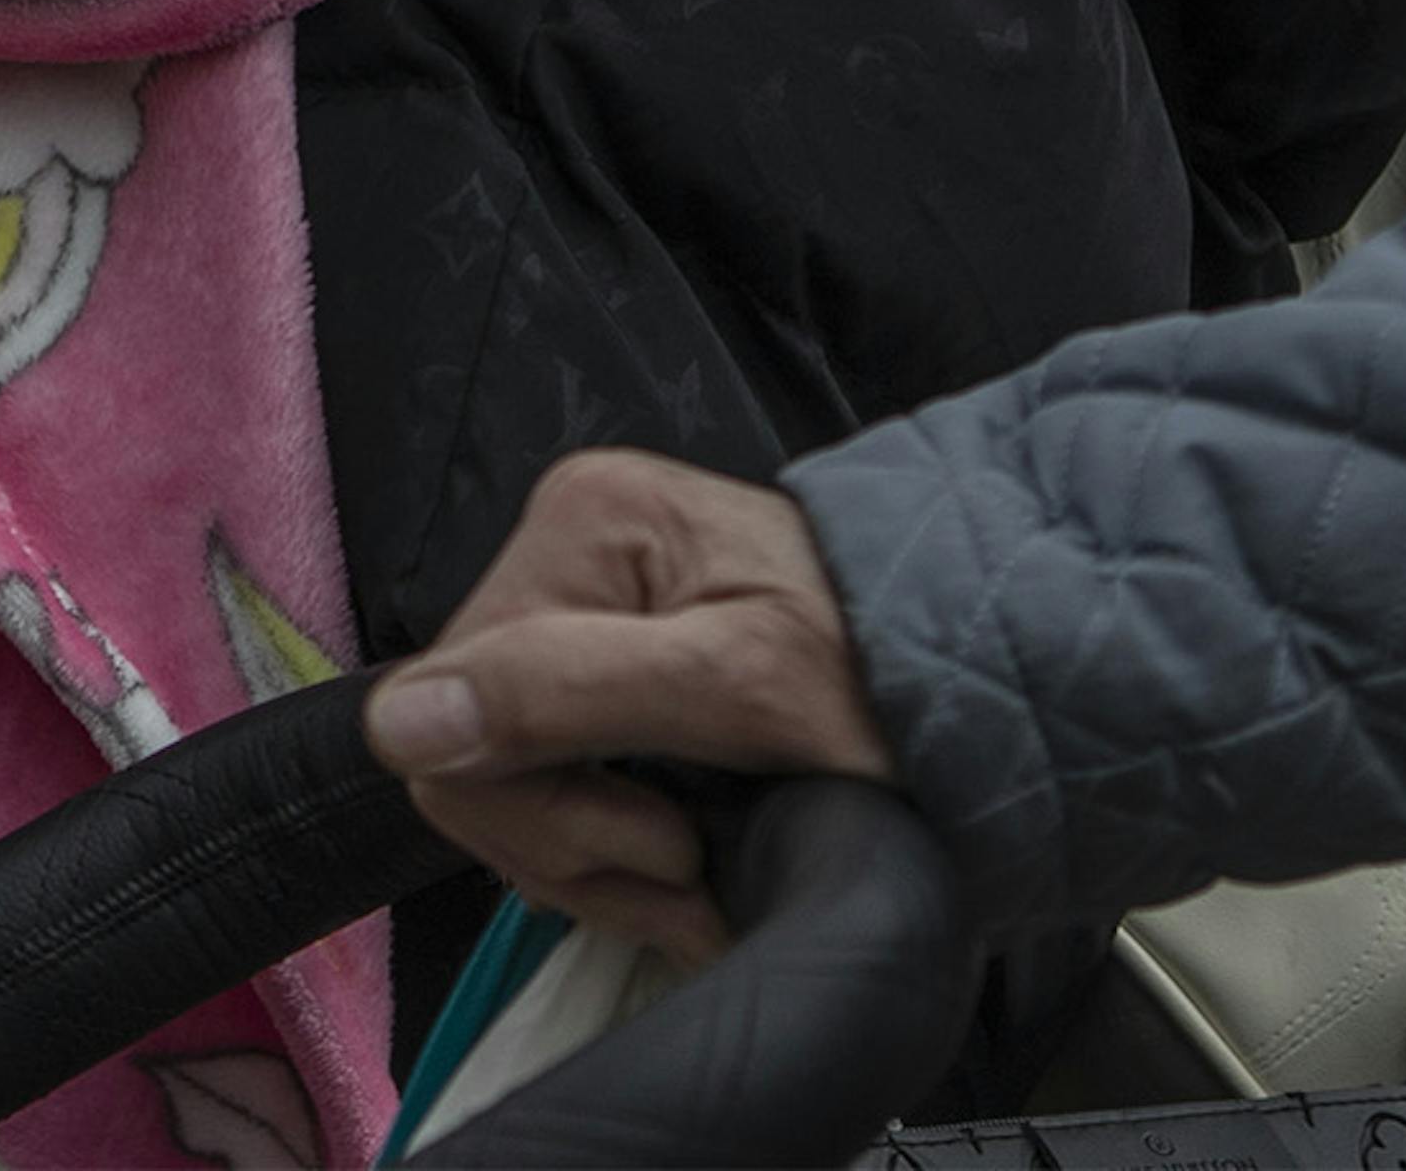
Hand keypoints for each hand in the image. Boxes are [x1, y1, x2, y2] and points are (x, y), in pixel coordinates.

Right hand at [359, 447, 896, 962]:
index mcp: (583, 523)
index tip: (666, 848)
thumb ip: (565, 695)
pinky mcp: (619, 673)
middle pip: (477, 756)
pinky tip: (697, 866)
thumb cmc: (899, 680)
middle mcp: (570, 549)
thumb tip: (399, 725)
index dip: (543, 814)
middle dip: (583, 850)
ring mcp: (592, 611)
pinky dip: (625, 856)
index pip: (454, 709)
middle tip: (695, 875)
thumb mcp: (743, 690)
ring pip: (513, 791)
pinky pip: (560, 790)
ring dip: (610, 869)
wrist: (1006, 684)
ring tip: (710, 881)